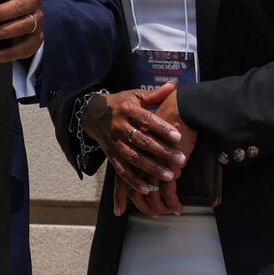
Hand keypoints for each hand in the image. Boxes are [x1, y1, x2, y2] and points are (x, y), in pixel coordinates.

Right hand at [84, 85, 184, 216]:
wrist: (92, 114)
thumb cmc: (121, 104)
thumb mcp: (135, 95)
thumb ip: (154, 94)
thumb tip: (174, 86)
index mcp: (128, 110)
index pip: (147, 120)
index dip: (162, 128)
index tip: (178, 137)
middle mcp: (119, 127)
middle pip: (142, 141)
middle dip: (162, 152)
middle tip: (181, 160)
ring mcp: (114, 143)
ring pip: (133, 158)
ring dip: (151, 169)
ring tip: (169, 176)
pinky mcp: (110, 155)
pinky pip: (121, 170)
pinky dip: (133, 181)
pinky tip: (147, 189)